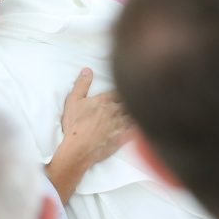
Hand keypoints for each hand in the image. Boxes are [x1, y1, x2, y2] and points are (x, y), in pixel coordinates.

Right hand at [45, 68, 133, 203]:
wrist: (78, 149)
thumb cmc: (74, 125)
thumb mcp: (73, 100)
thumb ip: (81, 84)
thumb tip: (88, 70)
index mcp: (104, 100)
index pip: (120, 91)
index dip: (125, 88)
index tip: (130, 85)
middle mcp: (115, 111)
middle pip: (130, 101)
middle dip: (134, 97)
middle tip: (140, 94)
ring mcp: (120, 125)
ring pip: (134, 114)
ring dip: (138, 110)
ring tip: (145, 108)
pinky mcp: (123, 138)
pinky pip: (136, 130)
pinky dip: (140, 125)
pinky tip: (144, 124)